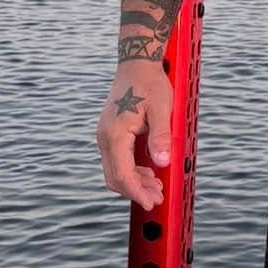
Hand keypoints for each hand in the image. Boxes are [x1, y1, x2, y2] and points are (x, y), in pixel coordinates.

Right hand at [96, 60, 173, 210]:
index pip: (122, 174)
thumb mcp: (161, 110)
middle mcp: (105, 137)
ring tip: (156, 187)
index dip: (136, 192)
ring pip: (115, 169)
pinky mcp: (111, 133)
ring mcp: (106, 135)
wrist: (137, 64)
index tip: (151, 203)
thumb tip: (163, 163)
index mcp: (114, 134)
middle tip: (157, 198)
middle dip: (135, 191)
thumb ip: (160, 137)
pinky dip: (131, 170)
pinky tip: (148, 172)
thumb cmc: (150, 84)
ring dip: (134, 182)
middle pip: (115, 176)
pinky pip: (117, 159)